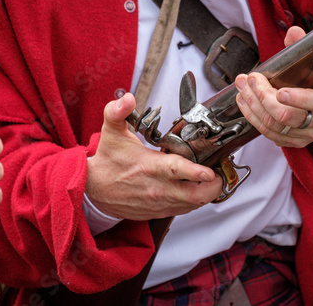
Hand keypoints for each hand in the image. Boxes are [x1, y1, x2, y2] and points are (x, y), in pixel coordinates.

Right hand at [85, 93, 222, 220]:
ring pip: (192, 205)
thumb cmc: (108, 161)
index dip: (196, 172)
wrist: (93, 190)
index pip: (177, 171)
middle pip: (194, 195)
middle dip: (213, 187)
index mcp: (149, 167)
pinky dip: (193, 201)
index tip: (209, 171)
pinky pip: (183, 210)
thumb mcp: (111, 132)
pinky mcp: (158, 212)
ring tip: (211, 180)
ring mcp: (159, 203)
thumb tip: (128, 99)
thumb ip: (118, 112)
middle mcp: (157, 188)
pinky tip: (195, 189)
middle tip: (219, 174)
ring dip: (205, 194)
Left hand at [235, 26, 312, 147]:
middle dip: (263, 97)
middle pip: (288, 116)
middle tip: (251, 80)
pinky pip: (268, 134)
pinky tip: (245, 102)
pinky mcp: (294, 143)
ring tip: (242, 88)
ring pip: (274, 126)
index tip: (278, 90)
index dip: (297, 98)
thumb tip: (293, 31)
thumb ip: (301, 47)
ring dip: (253, 106)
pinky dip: (252, 117)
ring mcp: (309, 135)